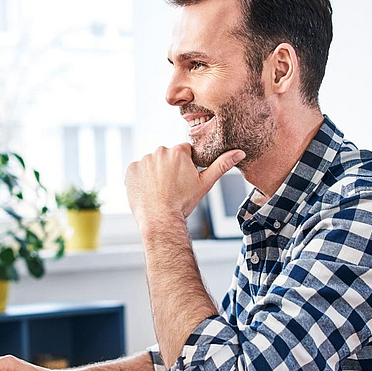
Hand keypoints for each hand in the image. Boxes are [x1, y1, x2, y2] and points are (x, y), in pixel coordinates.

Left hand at [125, 144, 244, 224]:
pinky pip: (138, 171)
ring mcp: (143, 160)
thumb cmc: (183, 203)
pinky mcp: (131, 169)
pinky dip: (142, 179)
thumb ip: (222, 165)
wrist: (160, 219)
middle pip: (167, 156)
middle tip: (173, 187)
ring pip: (152, 163)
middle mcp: (159, 151)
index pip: (184, 152)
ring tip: (160, 191)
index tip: (184, 179)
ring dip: (155, 173)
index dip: (186, 165)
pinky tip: (149, 191)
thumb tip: (239, 152)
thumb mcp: (205, 183)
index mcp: (178, 151)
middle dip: (170, 168)